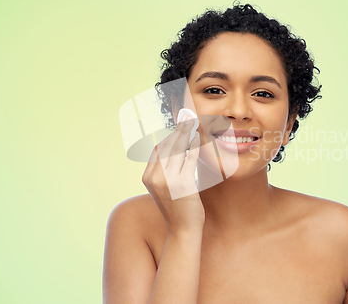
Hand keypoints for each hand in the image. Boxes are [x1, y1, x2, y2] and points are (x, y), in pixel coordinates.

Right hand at [142, 116, 204, 232]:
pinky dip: (194, 145)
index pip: (157, 150)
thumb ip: (166, 170)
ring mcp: (168, 181)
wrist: (183, 230)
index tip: (177, 126)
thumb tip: (175, 149)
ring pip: (177, 149)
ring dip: (186, 134)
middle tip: (186, 118)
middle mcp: (155, 178)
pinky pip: (189, 157)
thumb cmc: (178, 208)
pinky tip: (198, 137)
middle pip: (166, 146)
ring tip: (192, 124)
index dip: (168, 136)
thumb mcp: (165, 188)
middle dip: (177, 130)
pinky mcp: (182, 184)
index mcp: (148, 178)